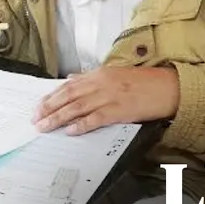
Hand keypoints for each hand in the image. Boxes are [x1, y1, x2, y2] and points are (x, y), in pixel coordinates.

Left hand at [33, 66, 179, 134]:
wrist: (168, 87)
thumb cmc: (142, 82)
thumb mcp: (113, 73)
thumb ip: (90, 77)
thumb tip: (71, 78)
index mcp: (97, 75)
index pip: (67, 86)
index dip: (50, 97)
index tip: (38, 106)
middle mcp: (100, 84)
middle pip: (68, 97)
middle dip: (48, 108)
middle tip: (35, 119)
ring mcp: (109, 97)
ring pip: (77, 108)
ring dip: (58, 118)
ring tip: (45, 126)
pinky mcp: (120, 111)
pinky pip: (96, 119)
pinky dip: (81, 125)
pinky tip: (69, 130)